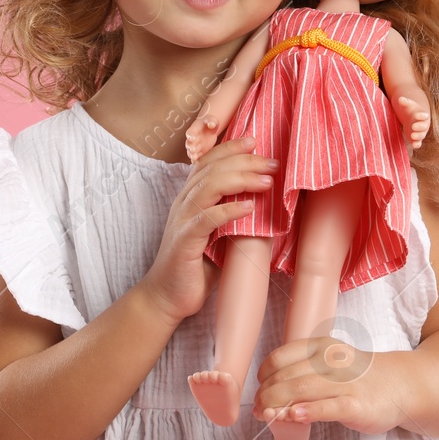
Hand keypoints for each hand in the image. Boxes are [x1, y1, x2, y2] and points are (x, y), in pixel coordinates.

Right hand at [138, 136, 279, 323]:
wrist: (166, 297)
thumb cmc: (194, 268)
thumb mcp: (216, 236)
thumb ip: (232, 218)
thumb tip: (263, 205)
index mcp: (190, 198)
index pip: (208, 162)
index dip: (230, 148)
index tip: (255, 142)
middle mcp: (183, 203)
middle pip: (212, 168)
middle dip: (244, 161)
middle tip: (272, 163)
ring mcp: (182, 220)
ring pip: (209, 186)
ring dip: (241, 179)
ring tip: (266, 181)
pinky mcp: (184, 241)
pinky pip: (207, 218)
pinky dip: (229, 210)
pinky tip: (249, 207)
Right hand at [184, 111, 224, 162]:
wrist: (210, 129)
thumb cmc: (210, 123)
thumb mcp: (212, 120)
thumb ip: (211, 121)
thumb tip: (211, 124)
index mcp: (194, 129)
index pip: (190, 132)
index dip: (191, 135)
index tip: (192, 138)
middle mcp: (192, 139)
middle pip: (189, 143)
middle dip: (190, 147)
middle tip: (193, 149)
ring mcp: (195, 146)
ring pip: (191, 152)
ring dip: (192, 154)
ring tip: (194, 157)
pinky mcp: (199, 152)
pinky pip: (196, 157)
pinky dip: (196, 160)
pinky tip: (198, 163)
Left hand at [252, 337, 418, 436]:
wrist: (400, 384)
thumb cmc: (357, 377)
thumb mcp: (328, 364)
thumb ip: (300, 374)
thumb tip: (268, 395)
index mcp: (320, 347)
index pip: (279, 358)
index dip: (262, 377)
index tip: (258, 392)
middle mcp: (331, 361)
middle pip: (286, 377)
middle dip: (265, 395)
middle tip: (259, 410)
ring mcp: (345, 383)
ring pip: (302, 390)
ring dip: (278, 404)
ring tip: (267, 415)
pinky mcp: (357, 405)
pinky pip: (328, 407)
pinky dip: (308, 411)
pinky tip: (295, 416)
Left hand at [391, 92, 431, 148]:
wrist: (413, 116)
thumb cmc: (410, 109)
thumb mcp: (407, 105)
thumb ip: (405, 102)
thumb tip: (400, 99)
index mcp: (422, 114)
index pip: (424, 115)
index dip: (421, 115)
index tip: (416, 115)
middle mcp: (423, 124)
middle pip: (424, 126)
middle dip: (419, 127)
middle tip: (413, 126)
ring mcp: (420, 131)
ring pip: (421, 135)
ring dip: (418, 136)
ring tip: (412, 136)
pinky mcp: (416, 138)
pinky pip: (418, 142)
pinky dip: (417, 144)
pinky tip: (414, 145)